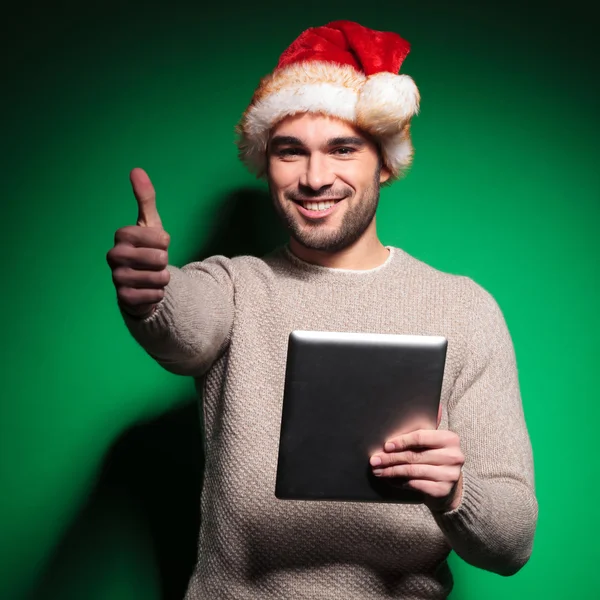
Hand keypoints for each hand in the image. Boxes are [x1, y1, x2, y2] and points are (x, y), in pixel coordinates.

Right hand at [106, 168, 169, 317]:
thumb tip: (136, 170)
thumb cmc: (146, 249)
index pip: (162, 238)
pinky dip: (158, 294)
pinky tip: (148, 290)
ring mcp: (117, 278)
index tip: (156, 244)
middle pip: (161, 258)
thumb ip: (145, 198)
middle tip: (153, 263)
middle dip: (164, 262)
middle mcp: (114, 256)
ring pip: (160, 278)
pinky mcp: (124, 299)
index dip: (165, 243)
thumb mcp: (150, 223)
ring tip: (151, 276)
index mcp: (122, 235)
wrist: (140, 282)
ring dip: (162, 279)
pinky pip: (156, 295)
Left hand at [369, 405, 464, 511]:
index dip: (401, 441)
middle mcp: (453, 456)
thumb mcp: (435, 441)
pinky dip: (399, 482)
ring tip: (377, 470)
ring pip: (412, 470)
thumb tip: (436, 405)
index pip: (420, 437)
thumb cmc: (437, 458)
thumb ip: (430, 426)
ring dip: (391, 471)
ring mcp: (449, 475)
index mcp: (450, 439)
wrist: (451, 486)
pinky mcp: (443, 490)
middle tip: (374, 460)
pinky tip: (390, 479)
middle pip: (413, 455)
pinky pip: (415, 484)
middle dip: (390, 458)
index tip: (386, 446)